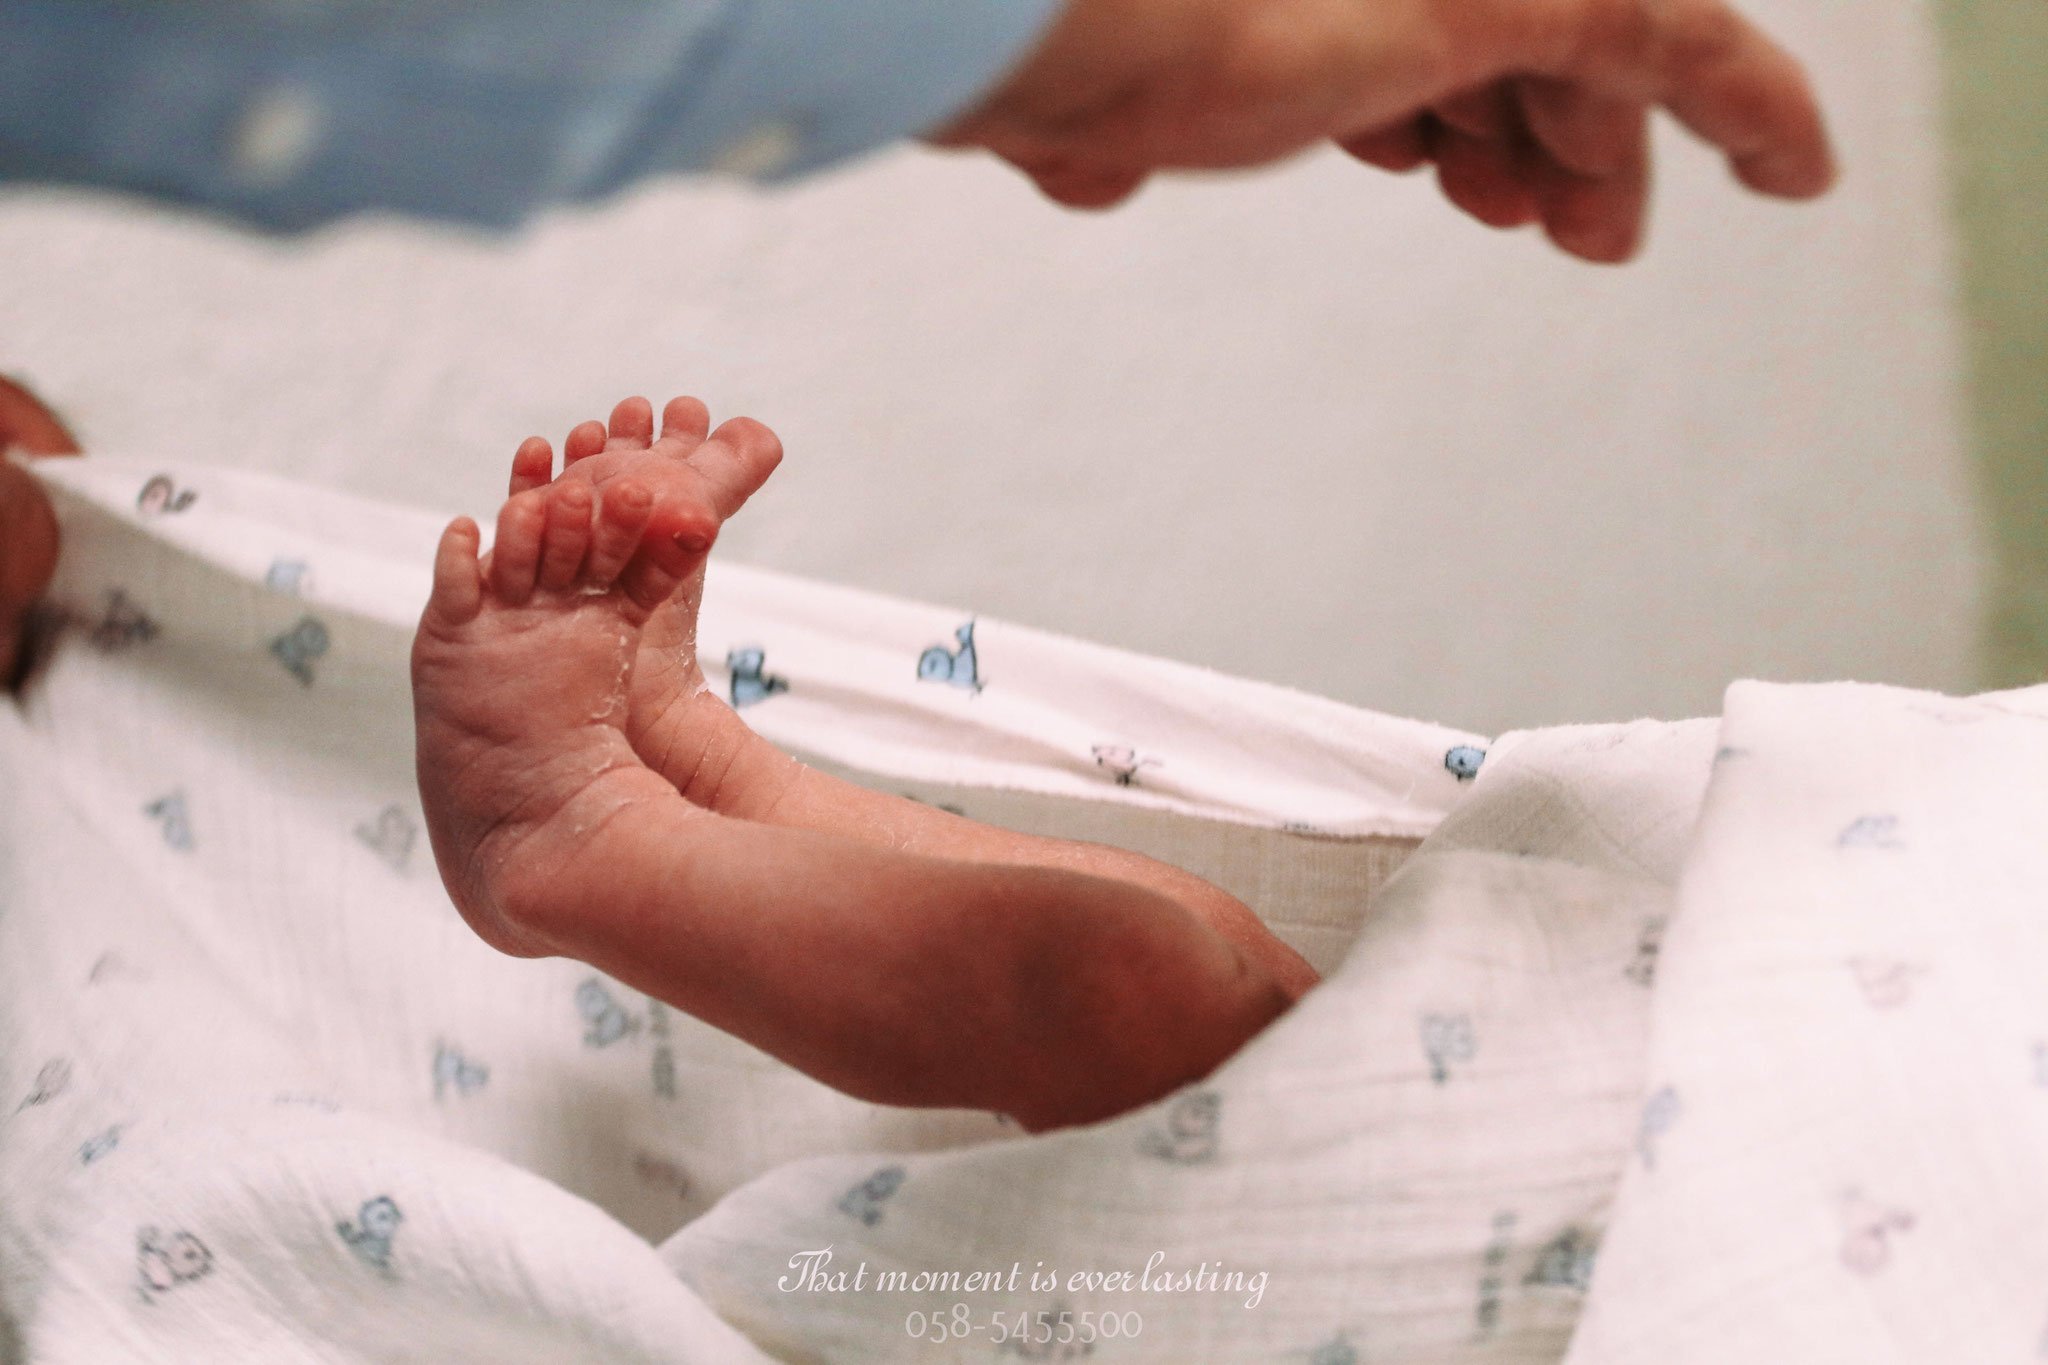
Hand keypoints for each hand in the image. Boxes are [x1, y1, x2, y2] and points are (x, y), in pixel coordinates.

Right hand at [930, 0, 1835, 261]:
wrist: (1074, 14)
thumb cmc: (1060, 59)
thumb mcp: (1093, 96)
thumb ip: (1108, 121)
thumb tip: (1081, 170)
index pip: (1400, 29)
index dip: (1419, 100)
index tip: (1411, 165)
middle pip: (1497, 37)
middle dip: (1515, 132)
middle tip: (1525, 221)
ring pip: (1577, 58)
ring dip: (1587, 152)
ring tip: (1591, 241)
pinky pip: (1680, 52)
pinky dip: (1753, 111)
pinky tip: (1795, 175)